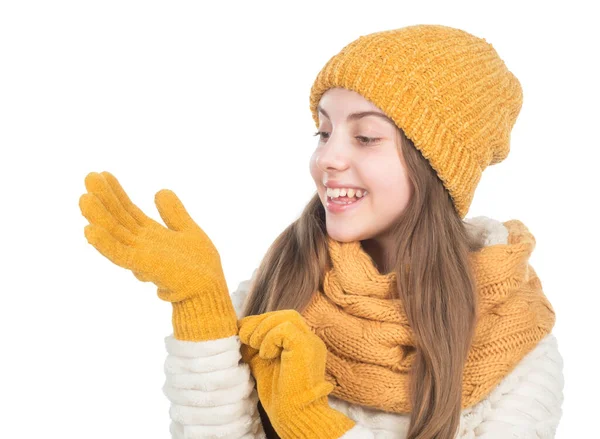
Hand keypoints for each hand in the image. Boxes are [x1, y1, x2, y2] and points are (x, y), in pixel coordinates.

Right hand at [79, 171, 237, 340]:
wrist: (208, 290)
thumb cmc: (200, 266)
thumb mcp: (188, 230)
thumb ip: (173, 213)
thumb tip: (160, 190)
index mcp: (150, 235)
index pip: (128, 211)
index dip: (116, 193)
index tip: (103, 174)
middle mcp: (141, 244)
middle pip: (118, 219)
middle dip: (104, 199)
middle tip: (89, 176)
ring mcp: (140, 256)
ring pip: (114, 234)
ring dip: (98, 218)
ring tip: (84, 199)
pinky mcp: (143, 267)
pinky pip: (120, 255)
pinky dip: (104, 244)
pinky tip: (89, 230)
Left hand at [238, 309, 355, 438]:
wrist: (295, 416)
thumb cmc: (279, 396)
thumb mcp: (262, 364)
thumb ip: (255, 346)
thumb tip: (239, 329)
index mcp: (301, 343)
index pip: (281, 319)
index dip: (259, 322)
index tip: (242, 335)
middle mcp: (310, 340)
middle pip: (285, 314)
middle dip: (259, 322)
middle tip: (244, 338)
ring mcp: (311, 343)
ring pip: (287, 317)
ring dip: (263, 329)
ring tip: (254, 347)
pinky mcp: (307, 347)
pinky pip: (286, 328)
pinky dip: (270, 339)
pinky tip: (267, 355)